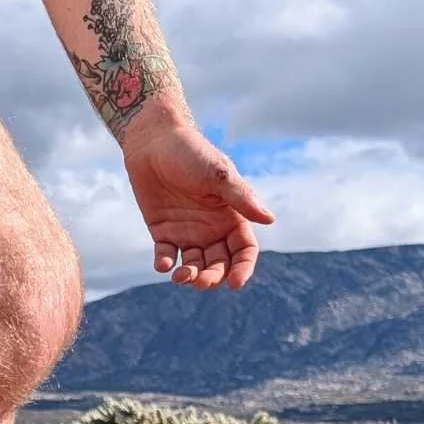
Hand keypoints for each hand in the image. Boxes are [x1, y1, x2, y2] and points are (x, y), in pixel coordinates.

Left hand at [123, 124, 272, 289]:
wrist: (154, 140)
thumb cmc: (191, 152)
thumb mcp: (218, 175)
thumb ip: (241, 198)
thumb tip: (269, 220)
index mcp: (231, 216)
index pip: (244, 250)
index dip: (243, 268)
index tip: (235, 283)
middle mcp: (212, 228)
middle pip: (220, 263)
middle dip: (214, 277)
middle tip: (202, 281)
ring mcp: (187, 231)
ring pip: (194, 265)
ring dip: (191, 275)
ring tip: (182, 276)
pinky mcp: (163, 231)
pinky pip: (166, 256)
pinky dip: (165, 264)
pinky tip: (164, 265)